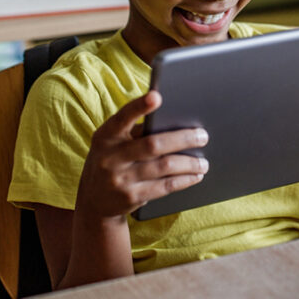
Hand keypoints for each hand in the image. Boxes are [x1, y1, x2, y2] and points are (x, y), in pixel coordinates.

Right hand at [75, 91, 209, 218]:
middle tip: (203, 136)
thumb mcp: (112, 143)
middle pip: (153, 145)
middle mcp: (110, 157)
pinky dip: (184, 180)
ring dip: (189, 163)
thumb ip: (135, 132)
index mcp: (105, 136)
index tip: (157, 96)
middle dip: (182, 139)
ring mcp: (120, 179)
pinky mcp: (131, 197)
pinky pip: (165, 186)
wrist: (94, 201)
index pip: (123, 117)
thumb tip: (175, 123)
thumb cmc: (112, 161)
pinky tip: (195, 176)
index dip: (139, 106)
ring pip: (164, 167)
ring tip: (203, 162)